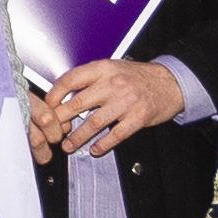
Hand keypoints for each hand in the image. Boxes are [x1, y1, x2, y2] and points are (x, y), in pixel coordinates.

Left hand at [39, 55, 190, 157]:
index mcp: (103, 69)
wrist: (169, 82)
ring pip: (94, 122)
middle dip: (61, 120)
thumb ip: (91, 78)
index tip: (48, 106)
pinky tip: (95, 150)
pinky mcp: (138, 117)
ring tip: (68, 145)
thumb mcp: (112, 68)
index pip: (71, 79)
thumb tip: (64, 93)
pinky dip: (103, 145)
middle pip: (78, 103)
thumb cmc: (138, 76)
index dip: (55, 94)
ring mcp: (126, 101)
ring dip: (78, 137)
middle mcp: (113, 84)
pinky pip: (116, 134)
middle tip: (52, 130)